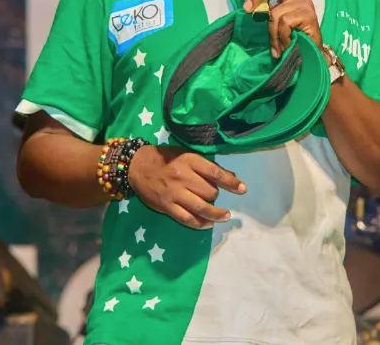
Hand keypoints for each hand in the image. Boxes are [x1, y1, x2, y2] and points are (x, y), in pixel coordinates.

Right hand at [127, 145, 246, 229]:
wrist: (136, 166)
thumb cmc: (165, 158)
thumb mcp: (185, 154)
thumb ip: (206, 166)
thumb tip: (230, 175)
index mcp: (189, 161)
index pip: (215, 173)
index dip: (231, 182)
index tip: (242, 189)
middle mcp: (183, 177)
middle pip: (209, 192)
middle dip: (216, 196)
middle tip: (215, 196)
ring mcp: (174, 193)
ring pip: (201, 208)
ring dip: (216, 214)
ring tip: (225, 216)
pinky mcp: (166, 206)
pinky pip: (186, 218)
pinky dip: (199, 223)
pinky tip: (207, 224)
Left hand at [240, 0, 322, 57]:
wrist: (310, 53)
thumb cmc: (290, 34)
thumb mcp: (272, 15)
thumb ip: (260, 1)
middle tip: (246, 8)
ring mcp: (304, 3)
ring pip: (276, 12)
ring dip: (272, 32)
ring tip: (276, 45)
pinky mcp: (309, 15)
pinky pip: (284, 23)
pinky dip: (281, 36)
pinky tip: (286, 44)